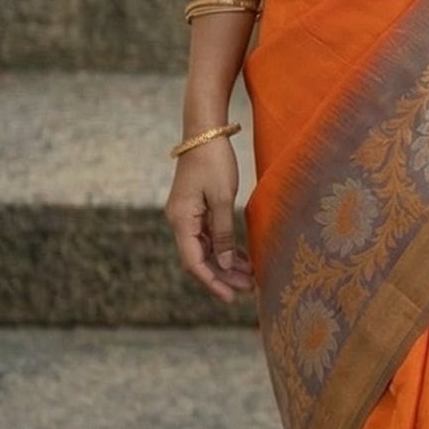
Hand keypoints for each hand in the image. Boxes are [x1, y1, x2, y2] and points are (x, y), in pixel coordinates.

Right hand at [165, 136, 252, 304]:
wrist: (204, 131)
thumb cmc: (214, 161)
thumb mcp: (223, 198)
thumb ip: (223, 232)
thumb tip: (224, 262)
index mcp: (181, 220)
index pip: (193, 261)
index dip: (212, 281)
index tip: (230, 296)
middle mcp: (179, 220)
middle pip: (199, 258)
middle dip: (223, 275)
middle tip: (248, 289)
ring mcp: (187, 215)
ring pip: (206, 248)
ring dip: (225, 263)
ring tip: (249, 277)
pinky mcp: (196, 209)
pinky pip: (209, 236)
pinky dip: (225, 248)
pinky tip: (242, 258)